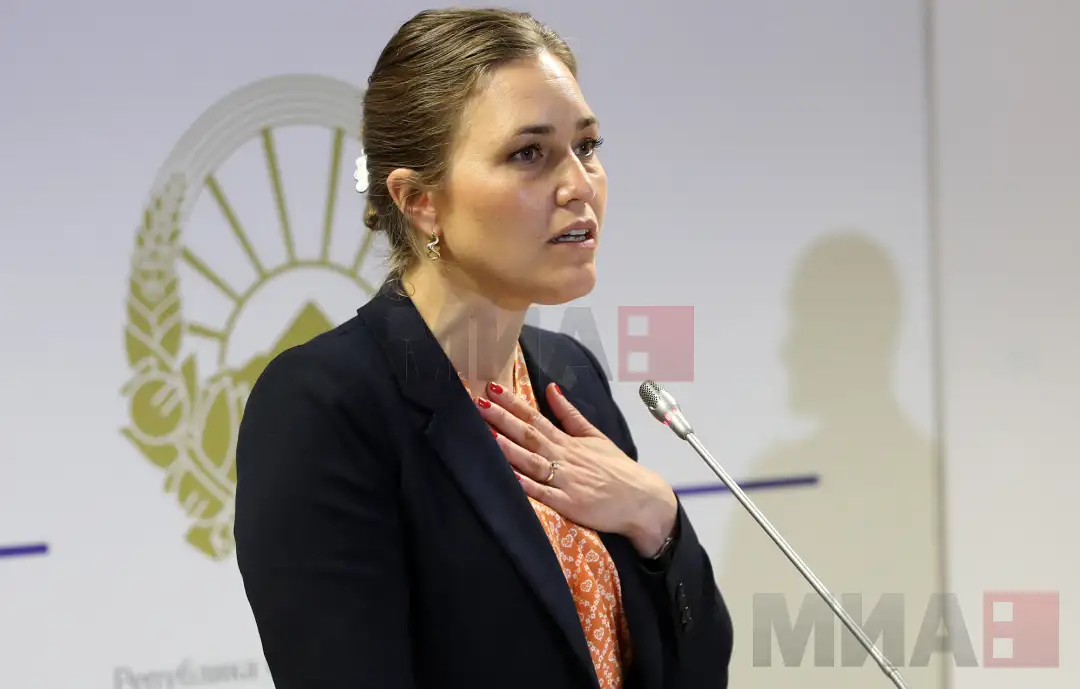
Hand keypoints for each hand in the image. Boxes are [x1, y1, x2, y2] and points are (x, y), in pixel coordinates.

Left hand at [475, 382, 677, 556]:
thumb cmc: (617, 469)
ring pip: (532, 461)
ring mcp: (566, 481)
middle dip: (502, 419)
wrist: (642, 500)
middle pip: (529, 435)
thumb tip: (552, 388)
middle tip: (478, 404)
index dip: (513, 403)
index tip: (492, 388)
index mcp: (568, 441)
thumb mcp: (595, 436)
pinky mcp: (569, 505)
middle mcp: (564, 458)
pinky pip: (544, 494)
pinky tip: (510, 477)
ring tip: (487, 434)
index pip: (535, 417)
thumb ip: (570, 414)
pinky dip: (527, 486)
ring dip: (509, 448)